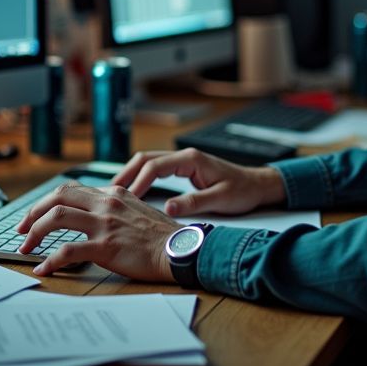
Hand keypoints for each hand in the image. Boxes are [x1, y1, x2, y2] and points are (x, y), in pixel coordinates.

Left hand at [16, 182, 180, 279]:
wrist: (179, 250)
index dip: (47, 203)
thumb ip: (113, 208)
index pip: (70, 190)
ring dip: (35, 233)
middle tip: (22, 229)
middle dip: (33, 213)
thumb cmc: (161, 236)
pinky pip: (67, 251)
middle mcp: (106, 203)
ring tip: (26, 248)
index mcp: (112, 193)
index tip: (35, 216)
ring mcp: (104, 223)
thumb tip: (91, 217)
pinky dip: (49, 260)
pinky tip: (43, 269)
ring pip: (56, 218)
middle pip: (57, 197)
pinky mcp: (105, 246)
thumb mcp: (136, 209)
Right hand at [112, 148, 285, 216]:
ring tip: (115, 192)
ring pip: (148, 162)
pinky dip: (141, 178)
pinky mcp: (183, 169)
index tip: (127, 198)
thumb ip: (194, 203)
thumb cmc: (242, 191)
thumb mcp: (220, 200)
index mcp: (191, 159)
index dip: (139, 181)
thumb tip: (168, 209)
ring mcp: (183, 161)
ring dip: (131, 175)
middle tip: (109, 192)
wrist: (257, 185)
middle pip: (145, 159)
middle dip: (126, 174)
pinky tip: (132, 191)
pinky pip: (155, 169)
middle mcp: (184, 156)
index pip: (156, 166)